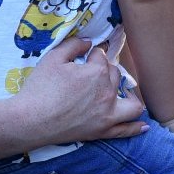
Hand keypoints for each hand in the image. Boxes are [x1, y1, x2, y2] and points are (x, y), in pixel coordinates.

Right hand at [11, 38, 146, 144]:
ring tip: (125, 93)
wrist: (29, 120)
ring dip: (130, 95)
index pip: (102, 57)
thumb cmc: (39, 88)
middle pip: (116, 76)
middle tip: (93, 75)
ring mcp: (108, 114)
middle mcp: (108, 92)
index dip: (93, 55)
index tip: (86, 57)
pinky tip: (144, 126)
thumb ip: (73, 46)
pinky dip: (136, 128)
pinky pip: (125, 131)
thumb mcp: (52, 59)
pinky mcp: (103, 131)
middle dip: (106, 72)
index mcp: (97, 73)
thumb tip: (89, 42)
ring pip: (131, 103)